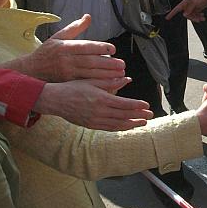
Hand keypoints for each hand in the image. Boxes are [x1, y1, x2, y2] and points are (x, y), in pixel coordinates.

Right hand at [27, 15, 125, 81]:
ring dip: (106, 74)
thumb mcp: (58, 37)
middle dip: (108, 63)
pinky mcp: (68, 83)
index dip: (100, 48)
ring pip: (89, 74)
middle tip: (122, 64)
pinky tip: (110, 83)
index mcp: (65, 47)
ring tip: (120, 73)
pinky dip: (98, 84)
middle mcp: (66, 60)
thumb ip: (75, 28)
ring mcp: (67, 73)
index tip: (113, 49)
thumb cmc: (47, 52)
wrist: (31, 71)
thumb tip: (88, 17)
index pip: (85, 46)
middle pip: (90, 61)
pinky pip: (86, 84)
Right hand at [35, 79, 153, 130]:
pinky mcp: (91, 126)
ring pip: (118, 125)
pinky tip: (127, 126)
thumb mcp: (92, 81)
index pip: (124, 104)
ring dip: (132, 124)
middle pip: (124, 116)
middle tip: (150, 116)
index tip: (147, 106)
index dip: (137, 106)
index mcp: (101, 99)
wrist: (56, 100)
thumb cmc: (73, 88)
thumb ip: (110, 81)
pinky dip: (120, 128)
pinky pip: (109, 129)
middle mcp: (99, 112)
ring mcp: (95, 120)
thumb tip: (127, 79)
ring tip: (142, 123)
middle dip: (138, 116)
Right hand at [167, 0, 206, 21]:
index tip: (167, 18)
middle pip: (186, 15)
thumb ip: (189, 8)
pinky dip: (199, 16)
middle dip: (192, 18)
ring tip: (202, 18)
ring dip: (197, 18)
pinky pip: (196, 15)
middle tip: (198, 18)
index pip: (176, 9)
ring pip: (192, 16)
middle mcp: (187, 6)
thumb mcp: (195, 1)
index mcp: (185, 3)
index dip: (171, 13)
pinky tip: (203, 16)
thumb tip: (184, 15)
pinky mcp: (196, 10)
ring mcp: (192, 8)